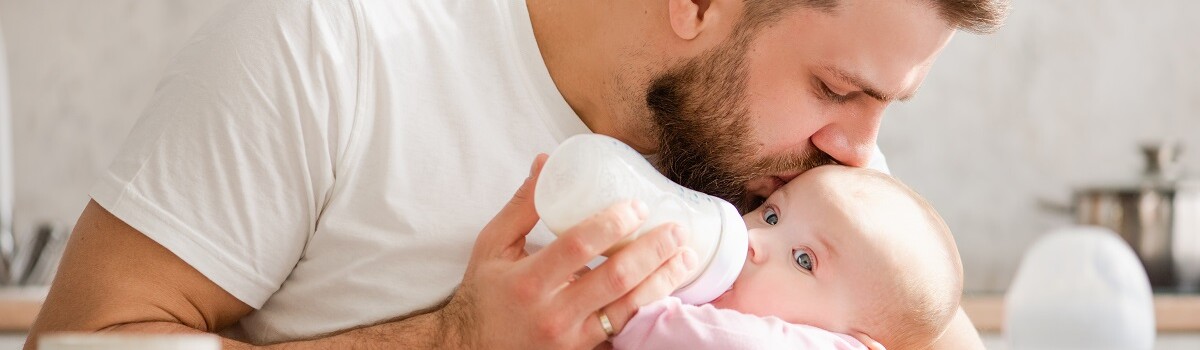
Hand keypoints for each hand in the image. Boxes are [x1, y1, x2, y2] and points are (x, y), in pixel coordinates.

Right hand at [439, 154, 697, 348]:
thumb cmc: (484, 293)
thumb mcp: (493, 245)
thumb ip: (522, 205)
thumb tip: (546, 161)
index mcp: (529, 280)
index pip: (577, 246)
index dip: (612, 223)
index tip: (637, 206)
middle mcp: (553, 312)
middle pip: (614, 279)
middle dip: (652, 252)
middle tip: (677, 230)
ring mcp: (571, 338)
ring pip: (627, 309)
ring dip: (663, 281)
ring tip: (687, 258)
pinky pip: (623, 330)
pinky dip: (648, 308)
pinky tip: (668, 290)